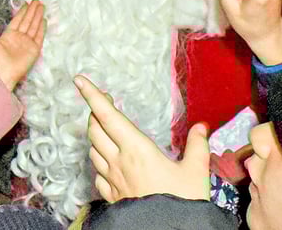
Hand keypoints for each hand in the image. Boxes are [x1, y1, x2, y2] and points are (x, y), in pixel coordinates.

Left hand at [0, 0, 44, 90]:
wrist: (3, 71)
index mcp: (9, 35)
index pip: (17, 20)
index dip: (22, 12)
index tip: (26, 3)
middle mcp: (20, 37)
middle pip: (27, 21)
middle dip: (32, 11)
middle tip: (37, 1)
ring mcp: (28, 43)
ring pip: (34, 26)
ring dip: (37, 16)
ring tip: (42, 6)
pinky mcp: (34, 49)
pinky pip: (39, 37)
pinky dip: (42, 28)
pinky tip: (44, 20)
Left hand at [75, 75, 210, 202]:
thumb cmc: (182, 201)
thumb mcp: (196, 171)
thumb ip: (197, 145)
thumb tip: (201, 127)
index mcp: (136, 148)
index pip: (107, 115)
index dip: (92, 95)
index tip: (80, 80)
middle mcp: (118, 161)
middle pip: (94, 128)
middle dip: (95, 112)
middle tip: (105, 103)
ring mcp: (111, 179)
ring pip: (93, 149)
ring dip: (96, 135)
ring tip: (106, 128)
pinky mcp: (110, 194)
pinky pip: (96, 171)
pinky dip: (98, 160)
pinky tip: (106, 160)